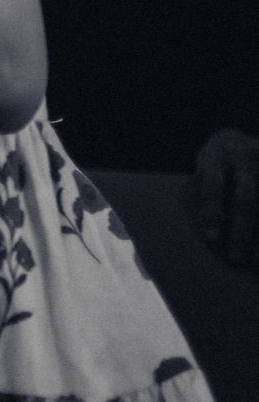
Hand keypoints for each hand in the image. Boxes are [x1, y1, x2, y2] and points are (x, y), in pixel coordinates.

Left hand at [194, 127, 258, 267]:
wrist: (239, 139)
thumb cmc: (214, 164)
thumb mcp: (202, 168)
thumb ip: (194, 194)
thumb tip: (152, 231)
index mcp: (216, 154)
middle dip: (241, 230)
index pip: (214, 184)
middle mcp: (244, 156)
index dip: (213, 212)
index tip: (211, 239)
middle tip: (234, 259)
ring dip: (258, 235)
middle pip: (246, 197)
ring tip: (255, 262)